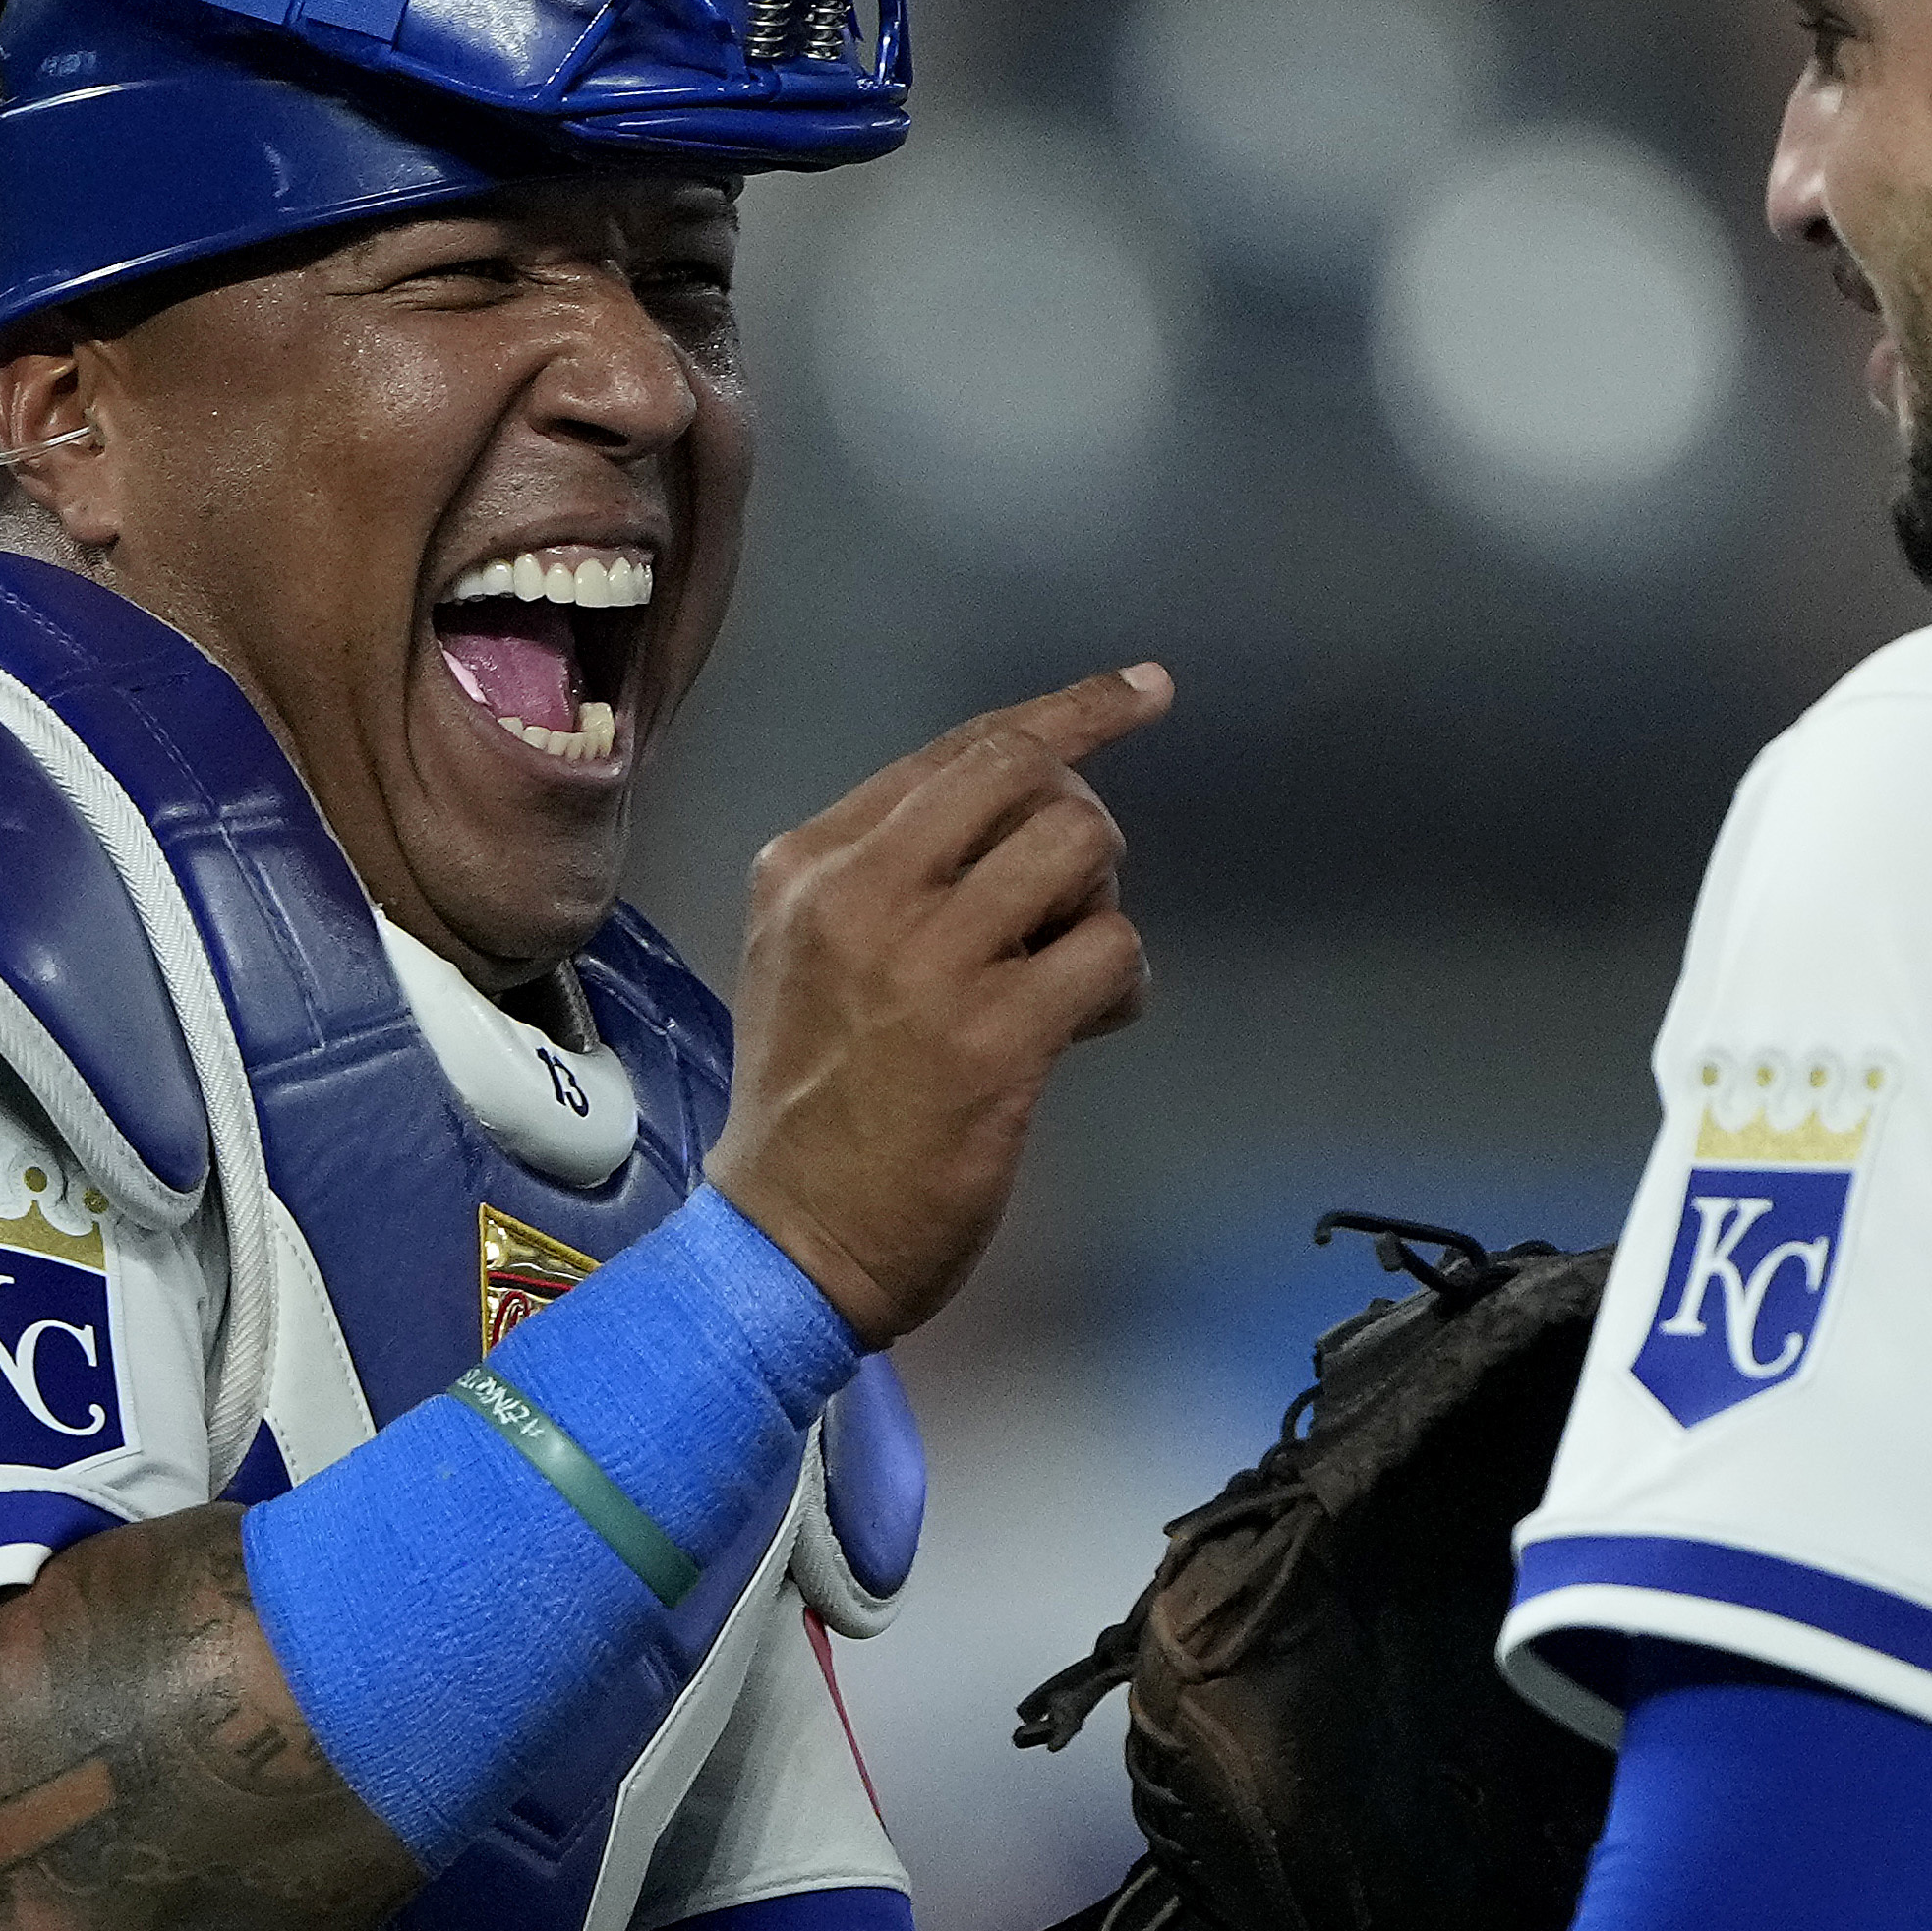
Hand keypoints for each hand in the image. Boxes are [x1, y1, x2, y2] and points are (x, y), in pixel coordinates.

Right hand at [714, 664, 1170, 1343]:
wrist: (787, 1241)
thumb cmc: (809, 1102)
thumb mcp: (809, 954)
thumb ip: (894, 875)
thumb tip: (1025, 824)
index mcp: (811, 860)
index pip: (960, 749)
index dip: (1070, 710)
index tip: (1144, 690)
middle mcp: (862, 890)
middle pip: (1025, 774)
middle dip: (1082, 817)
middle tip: (1076, 893)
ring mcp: (927, 962)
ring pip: (1078, 847)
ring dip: (1101, 903)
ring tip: (1070, 970)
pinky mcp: (993, 1037)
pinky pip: (1110, 950)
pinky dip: (1122, 982)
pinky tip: (1091, 1025)